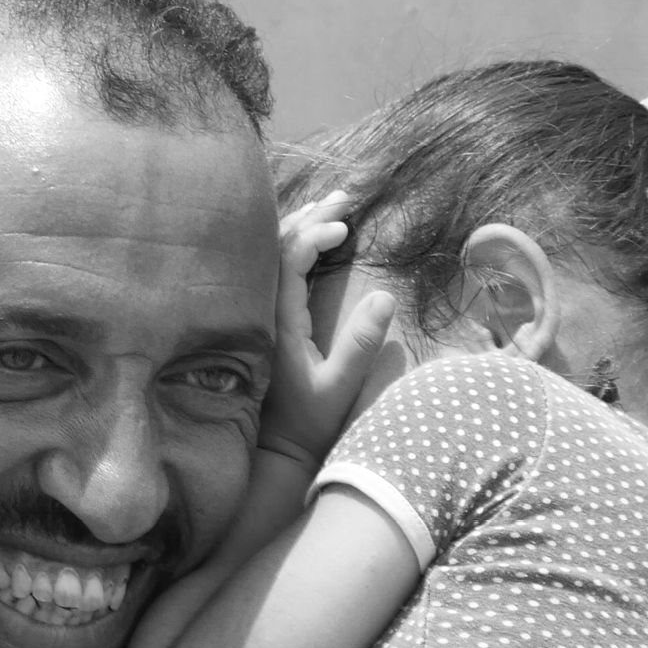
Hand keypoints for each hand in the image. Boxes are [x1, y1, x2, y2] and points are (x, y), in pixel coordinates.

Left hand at [257, 192, 395, 466]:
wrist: (274, 450)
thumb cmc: (306, 424)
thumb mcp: (339, 387)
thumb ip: (360, 344)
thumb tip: (385, 296)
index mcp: (277, 321)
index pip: (288, 261)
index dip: (314, 236)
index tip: (345, 228)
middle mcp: (263, 311)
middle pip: (277, 247)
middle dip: (310, 218)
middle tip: (344, 197)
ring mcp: (262, 313)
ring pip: (273, 255)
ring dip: (300, 227)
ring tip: (332, 206)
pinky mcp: (267, 320)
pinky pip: (274, 269)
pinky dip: (293, 245)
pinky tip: (311, 237)